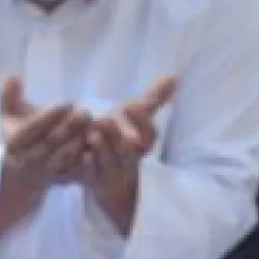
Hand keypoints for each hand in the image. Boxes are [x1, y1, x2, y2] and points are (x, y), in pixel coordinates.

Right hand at [0, 77, 90, 191]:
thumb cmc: (19, 137)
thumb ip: (9, 96)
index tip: (67, 102)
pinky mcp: (59, 182)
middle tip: (86, 111)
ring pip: (63, 157)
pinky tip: (98, 145)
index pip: (31, 128)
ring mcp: (43, 173)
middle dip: (69, 126)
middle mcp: (26, 159)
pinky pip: (74, 172)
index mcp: (14, 142)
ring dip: (80, 141)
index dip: (49, 116)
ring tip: (94, 125)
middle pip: (49, 142)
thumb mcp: (9, 117)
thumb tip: (12, 77)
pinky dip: (87, 160)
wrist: (20, 175)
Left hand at [79, 76, 176, 194]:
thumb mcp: (135, 117)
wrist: (108, 178)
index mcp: (141, 143)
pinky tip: (84, 156)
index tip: (130, 106)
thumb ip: (153, 99)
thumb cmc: (119, 138)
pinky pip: (93, 177)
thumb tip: (174, 77)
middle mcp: (130, 159)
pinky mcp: (94, 181)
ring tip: (92, 135)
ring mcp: (113, 172)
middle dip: (120, 135)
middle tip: (105, 120)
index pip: (150, 135)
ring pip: (111, 162)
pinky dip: (89, 167)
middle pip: (130, 150)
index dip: (141, 121)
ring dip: (103, 148)